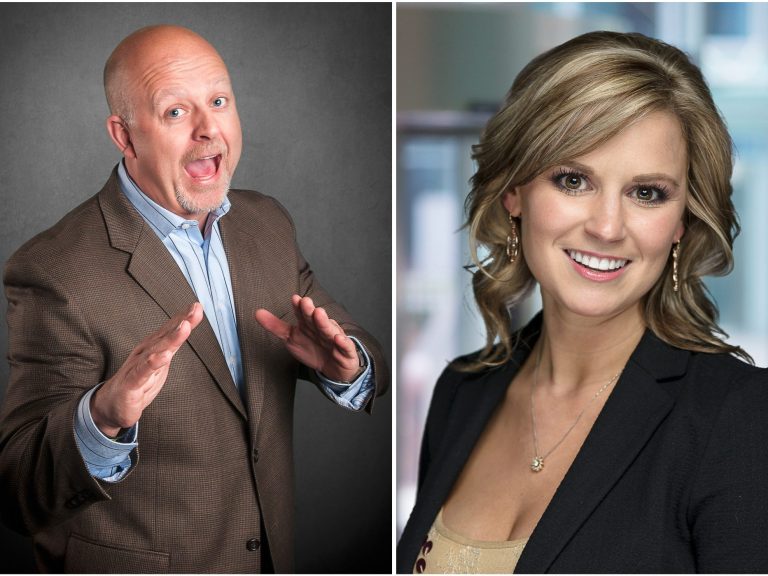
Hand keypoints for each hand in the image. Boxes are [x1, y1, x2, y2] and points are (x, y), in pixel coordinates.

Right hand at [90, 302, 203, 437]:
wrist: (110, 406)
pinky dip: (153, 363)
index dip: (184, 317)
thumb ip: (172, 344)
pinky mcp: (131, 384)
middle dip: (181, 322)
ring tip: (185, 326)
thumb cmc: (138, 382)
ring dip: (171, 338)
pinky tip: (164, 356)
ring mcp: (137, 367)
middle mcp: (144, 353)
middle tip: (195, 309)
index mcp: (152, 347)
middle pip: (165, 336)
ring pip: (156, 350)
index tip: (197, 305)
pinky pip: (142, 372)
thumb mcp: (160, 362)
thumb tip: (186, 325)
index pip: (169, 330)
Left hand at [255, 295, 363, 382]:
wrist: (333, 368)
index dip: (299, 307)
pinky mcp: (345, 351)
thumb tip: (257, 312)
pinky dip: (343, 342)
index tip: (294, 299)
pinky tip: (338, 338)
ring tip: (319, 313)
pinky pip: (345, 346)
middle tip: (305, 302)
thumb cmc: (312, 348)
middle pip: (315, 319)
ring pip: (329, 330)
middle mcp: (322, 329)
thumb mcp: (291, 338)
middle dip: (310, 311)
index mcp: (309, 324)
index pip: (303, 314)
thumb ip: (275, 326)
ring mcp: (334, 339)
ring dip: (325, 322)